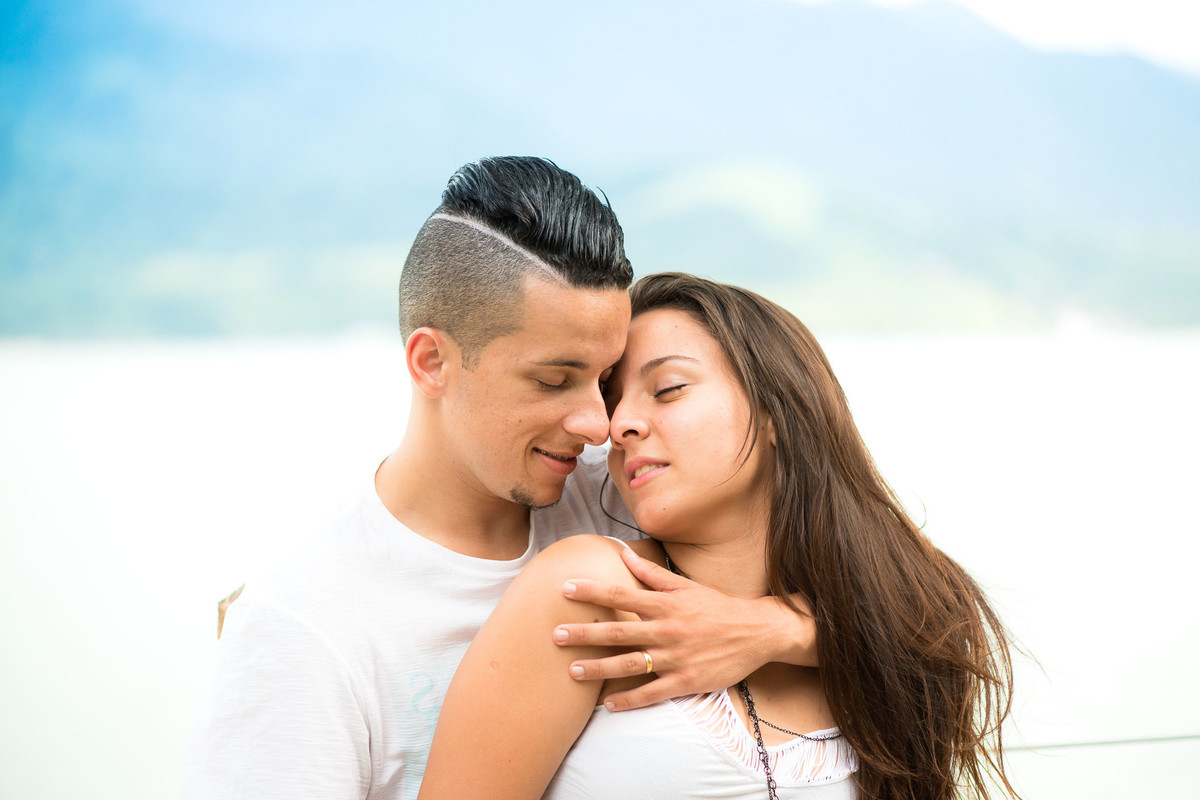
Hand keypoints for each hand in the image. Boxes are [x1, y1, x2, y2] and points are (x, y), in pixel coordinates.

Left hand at [553, 546, 816, 710]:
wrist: (756, 632)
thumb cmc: (717, 606)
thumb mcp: (685, 585)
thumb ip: (652, 572)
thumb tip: (622, 554)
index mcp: (666, 604)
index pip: (622, 595)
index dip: (593, 591)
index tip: (566, 588)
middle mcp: (668, 630)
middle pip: (620, 632)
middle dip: (586, 633)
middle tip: (556, 635)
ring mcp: (676, 658)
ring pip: (631, 664)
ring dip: (600, 668)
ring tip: (573, 671)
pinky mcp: (686, 681)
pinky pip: (653, 692)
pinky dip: (630, 699)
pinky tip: (608, 703)